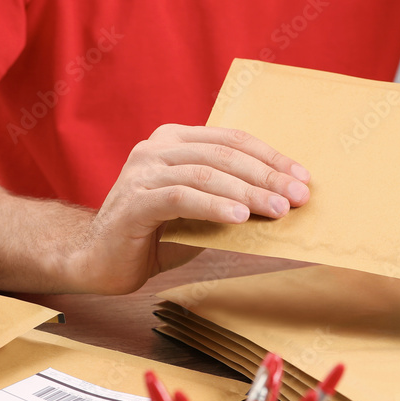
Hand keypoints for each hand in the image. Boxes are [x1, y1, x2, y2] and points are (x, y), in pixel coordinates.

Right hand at [68, 124, 310, 293]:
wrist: (96, 260)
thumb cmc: (154, 236)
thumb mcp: (200, 213)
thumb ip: (230, 199)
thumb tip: (282, 204)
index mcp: (175, 141)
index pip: (231, 140)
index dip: (270, 157)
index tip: (302, 178)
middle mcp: (156, 149)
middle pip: (223, 154)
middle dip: (267, 175)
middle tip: (299, 196)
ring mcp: (142, 172)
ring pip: (206, 173)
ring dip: (247, 191)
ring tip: (278, 209)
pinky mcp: (134, 201)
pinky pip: (181, 197)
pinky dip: (214, 205)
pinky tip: (240, 217)